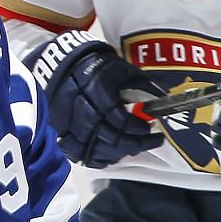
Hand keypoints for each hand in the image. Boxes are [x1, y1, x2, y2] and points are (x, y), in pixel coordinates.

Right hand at [32, 32, 164, 168]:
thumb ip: (141, 86)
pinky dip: (95, 157)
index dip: (137, 127)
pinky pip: (77, 152)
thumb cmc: (97, 66)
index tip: (149, 128)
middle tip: (150, 141)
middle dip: (133, 143)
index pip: (118, 118)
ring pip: (93, 148)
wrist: (64, 64)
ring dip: (116, 152)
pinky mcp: (60, 130)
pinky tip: (110, 154)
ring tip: (132, 148)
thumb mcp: (122, 69)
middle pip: (108, 136)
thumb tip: (159, 103)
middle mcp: (80, 107)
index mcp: (96, 88)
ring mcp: (67, 121)